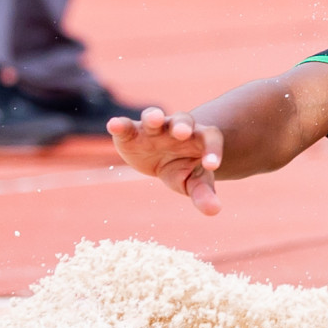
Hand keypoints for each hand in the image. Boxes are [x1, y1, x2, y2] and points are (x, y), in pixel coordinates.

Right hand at [108, 107, 223, 214]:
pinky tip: (113, 126)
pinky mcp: (132, 132)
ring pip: (155, 116)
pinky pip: (126, 125)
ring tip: (153, 119)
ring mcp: (154, 128)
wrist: (161, 161)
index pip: (211, 139)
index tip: (212, 166)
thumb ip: (203, 194)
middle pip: (183, 119)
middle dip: (182, 125)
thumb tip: (214, 211)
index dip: (213, 150)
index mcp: (199, 139)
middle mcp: (178, 128)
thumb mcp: (194, 183)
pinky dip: (120, 125)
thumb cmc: (184, 169)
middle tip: (182, 133)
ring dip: (153, 116)